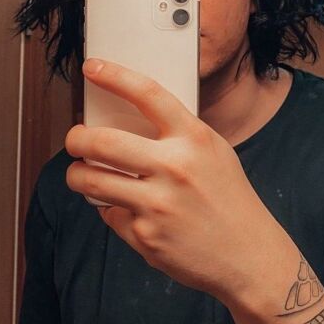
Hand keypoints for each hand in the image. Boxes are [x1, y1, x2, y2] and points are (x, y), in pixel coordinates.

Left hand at [64, 58, 279, 304]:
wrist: (249, 256)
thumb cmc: (229, 199)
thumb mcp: (213, 152)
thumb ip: (177, 135)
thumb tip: (127, 119)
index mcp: (194, 139)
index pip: (148, 94)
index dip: (114, 76)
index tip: (92, 67)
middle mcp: (174, 167)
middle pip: (101, 141)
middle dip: (75, 139)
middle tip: (74, 139)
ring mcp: (157, 204)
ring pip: (91, 181)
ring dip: (76, 175)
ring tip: (80, 173)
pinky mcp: (145, 236)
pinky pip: (110, 215)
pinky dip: (111, 211)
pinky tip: (127, 210)